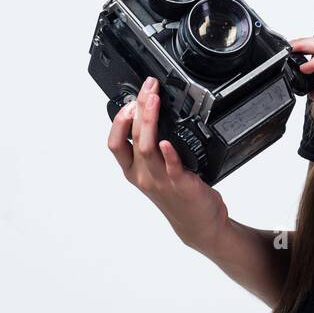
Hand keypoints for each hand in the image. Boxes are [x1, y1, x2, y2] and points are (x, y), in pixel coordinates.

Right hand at [107, 76, 228, 252]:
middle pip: (132, 138)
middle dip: (138, 108)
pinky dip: (169, 153)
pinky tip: (167, 141)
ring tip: (154, 101)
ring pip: (147, 149)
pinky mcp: (182, 185)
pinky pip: (173, 167)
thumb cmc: (177, 196)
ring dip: (150, 122)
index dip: (118, 121)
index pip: (114, 143)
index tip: (129, 100)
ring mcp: (161, 181)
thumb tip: (149, 116)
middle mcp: (144, 176)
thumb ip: (149, 149)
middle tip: (148, 87)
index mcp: (134, 171)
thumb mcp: (154, 172)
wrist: (199, 225)